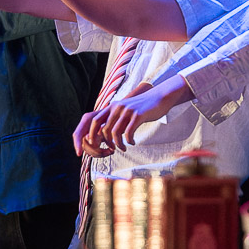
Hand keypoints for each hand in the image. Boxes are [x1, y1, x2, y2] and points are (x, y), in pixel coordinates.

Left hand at [72, 77, 189, 155]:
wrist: (159, 97)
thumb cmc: (142, 108)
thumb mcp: (125, 112)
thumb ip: (115, 120)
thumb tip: (105, 135)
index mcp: (111, 107)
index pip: (93, 120)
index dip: (88, 134)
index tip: (90, 147)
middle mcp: (117, 107)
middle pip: (102, 128)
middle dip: (103, 143)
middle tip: (109, 150)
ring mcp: (127, 111)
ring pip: (115, 133)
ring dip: (118, 144)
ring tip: (123, 148)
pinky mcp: (138, 115)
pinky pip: (128, 132)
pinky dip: (129, 141)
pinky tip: (132, 142)